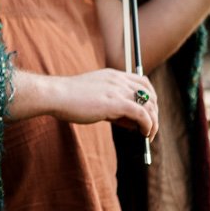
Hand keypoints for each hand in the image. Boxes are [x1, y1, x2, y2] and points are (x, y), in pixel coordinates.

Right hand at [35, 69, 159, 137]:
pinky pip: (142, 114)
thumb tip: (133, 123)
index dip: (150, 98)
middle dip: (154, 112)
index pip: (143, 82)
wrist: (55, 95)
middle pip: (150, 94)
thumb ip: (115, 108)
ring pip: (149, 105)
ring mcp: (118, 90)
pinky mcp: (116, 103)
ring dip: (153, 122)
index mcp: (113, 75)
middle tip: (150, 128)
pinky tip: (144, 134)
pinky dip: (148, 125)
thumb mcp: (96, 99)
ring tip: (148, 135)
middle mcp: (119, 80)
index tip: (148, 112)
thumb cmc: (69, 99)